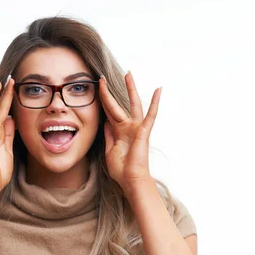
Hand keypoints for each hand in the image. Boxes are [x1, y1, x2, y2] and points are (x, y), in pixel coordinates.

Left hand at [99, 71, 160, 193]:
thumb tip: (106, 122)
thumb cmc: (121, 169)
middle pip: (117, 105)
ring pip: (133, 104)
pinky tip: (158, 90)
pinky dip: (155, 102)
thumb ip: (108, 135)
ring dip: (131, 89)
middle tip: (102, 78)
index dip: (102, 102)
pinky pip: (150, 115)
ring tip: (128, 75)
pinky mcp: (143, 131)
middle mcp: (127, 127)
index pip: (108, 112)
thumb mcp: (109, 150)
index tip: (96, 90)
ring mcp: (135, 128)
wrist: (131, 180)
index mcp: (118, 131)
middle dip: (109, 92)